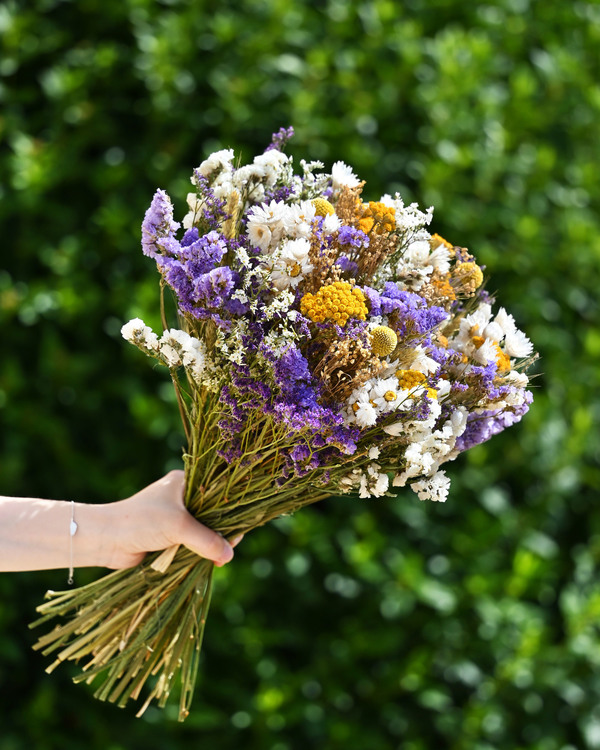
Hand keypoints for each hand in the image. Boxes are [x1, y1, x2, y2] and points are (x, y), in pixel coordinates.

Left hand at [104, 470, 240, 568]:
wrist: (106, 539)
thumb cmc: (141, 521)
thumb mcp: (179, 526)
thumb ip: (206, 540)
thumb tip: (229, 555)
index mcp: (185, 483)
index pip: (218, 493)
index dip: (230, 510)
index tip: (238, 529)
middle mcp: (182, 498)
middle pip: (213, 515)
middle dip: (222, 532)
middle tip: (229, 548)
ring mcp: (174, 518)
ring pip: (203, 532)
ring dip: (210, 546)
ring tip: (219, 559)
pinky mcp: (168, 537)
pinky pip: (192, 545)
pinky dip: (199, 553)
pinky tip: (208, 562)